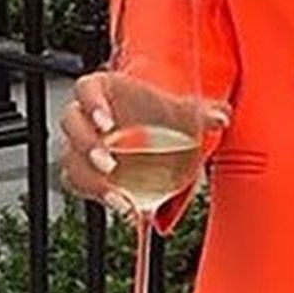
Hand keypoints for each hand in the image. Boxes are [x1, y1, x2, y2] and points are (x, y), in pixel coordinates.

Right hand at [57, 69, 230, 211]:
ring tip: (117, 194)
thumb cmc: (160, 114)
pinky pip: (77, 183)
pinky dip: (96, 195)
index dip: (92, 104)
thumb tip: (222, 117)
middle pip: (71, 125)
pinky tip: (121, 204)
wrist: (158, 134)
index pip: (86, 88)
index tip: (107, 122)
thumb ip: (200, 113)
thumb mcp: (181, 112)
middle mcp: (87, 116)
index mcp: (104, 90)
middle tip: (109, 162)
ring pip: (70, 159)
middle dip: (86, 144)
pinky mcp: (84, 169)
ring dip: (89, 178)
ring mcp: (82, 143)